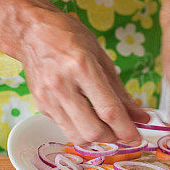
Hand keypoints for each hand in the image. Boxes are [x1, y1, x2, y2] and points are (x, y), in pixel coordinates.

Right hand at [12, 8, 147, 144]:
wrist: (31, 32)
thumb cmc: (68, 37)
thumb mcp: (101, 57)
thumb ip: (120, 91)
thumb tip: (139, 116)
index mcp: (82, 67)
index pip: (108, 110)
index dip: (126, 129)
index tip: (137, 137)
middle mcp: (62, 85)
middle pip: (93, 131)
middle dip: (112, 137)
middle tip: (121, 131)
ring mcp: (48, 98)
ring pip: (77, 136)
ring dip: (96, 137)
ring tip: (104, 126)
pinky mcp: (40, 105)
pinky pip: (65, 128)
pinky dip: (79, 128)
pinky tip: (84, 114)